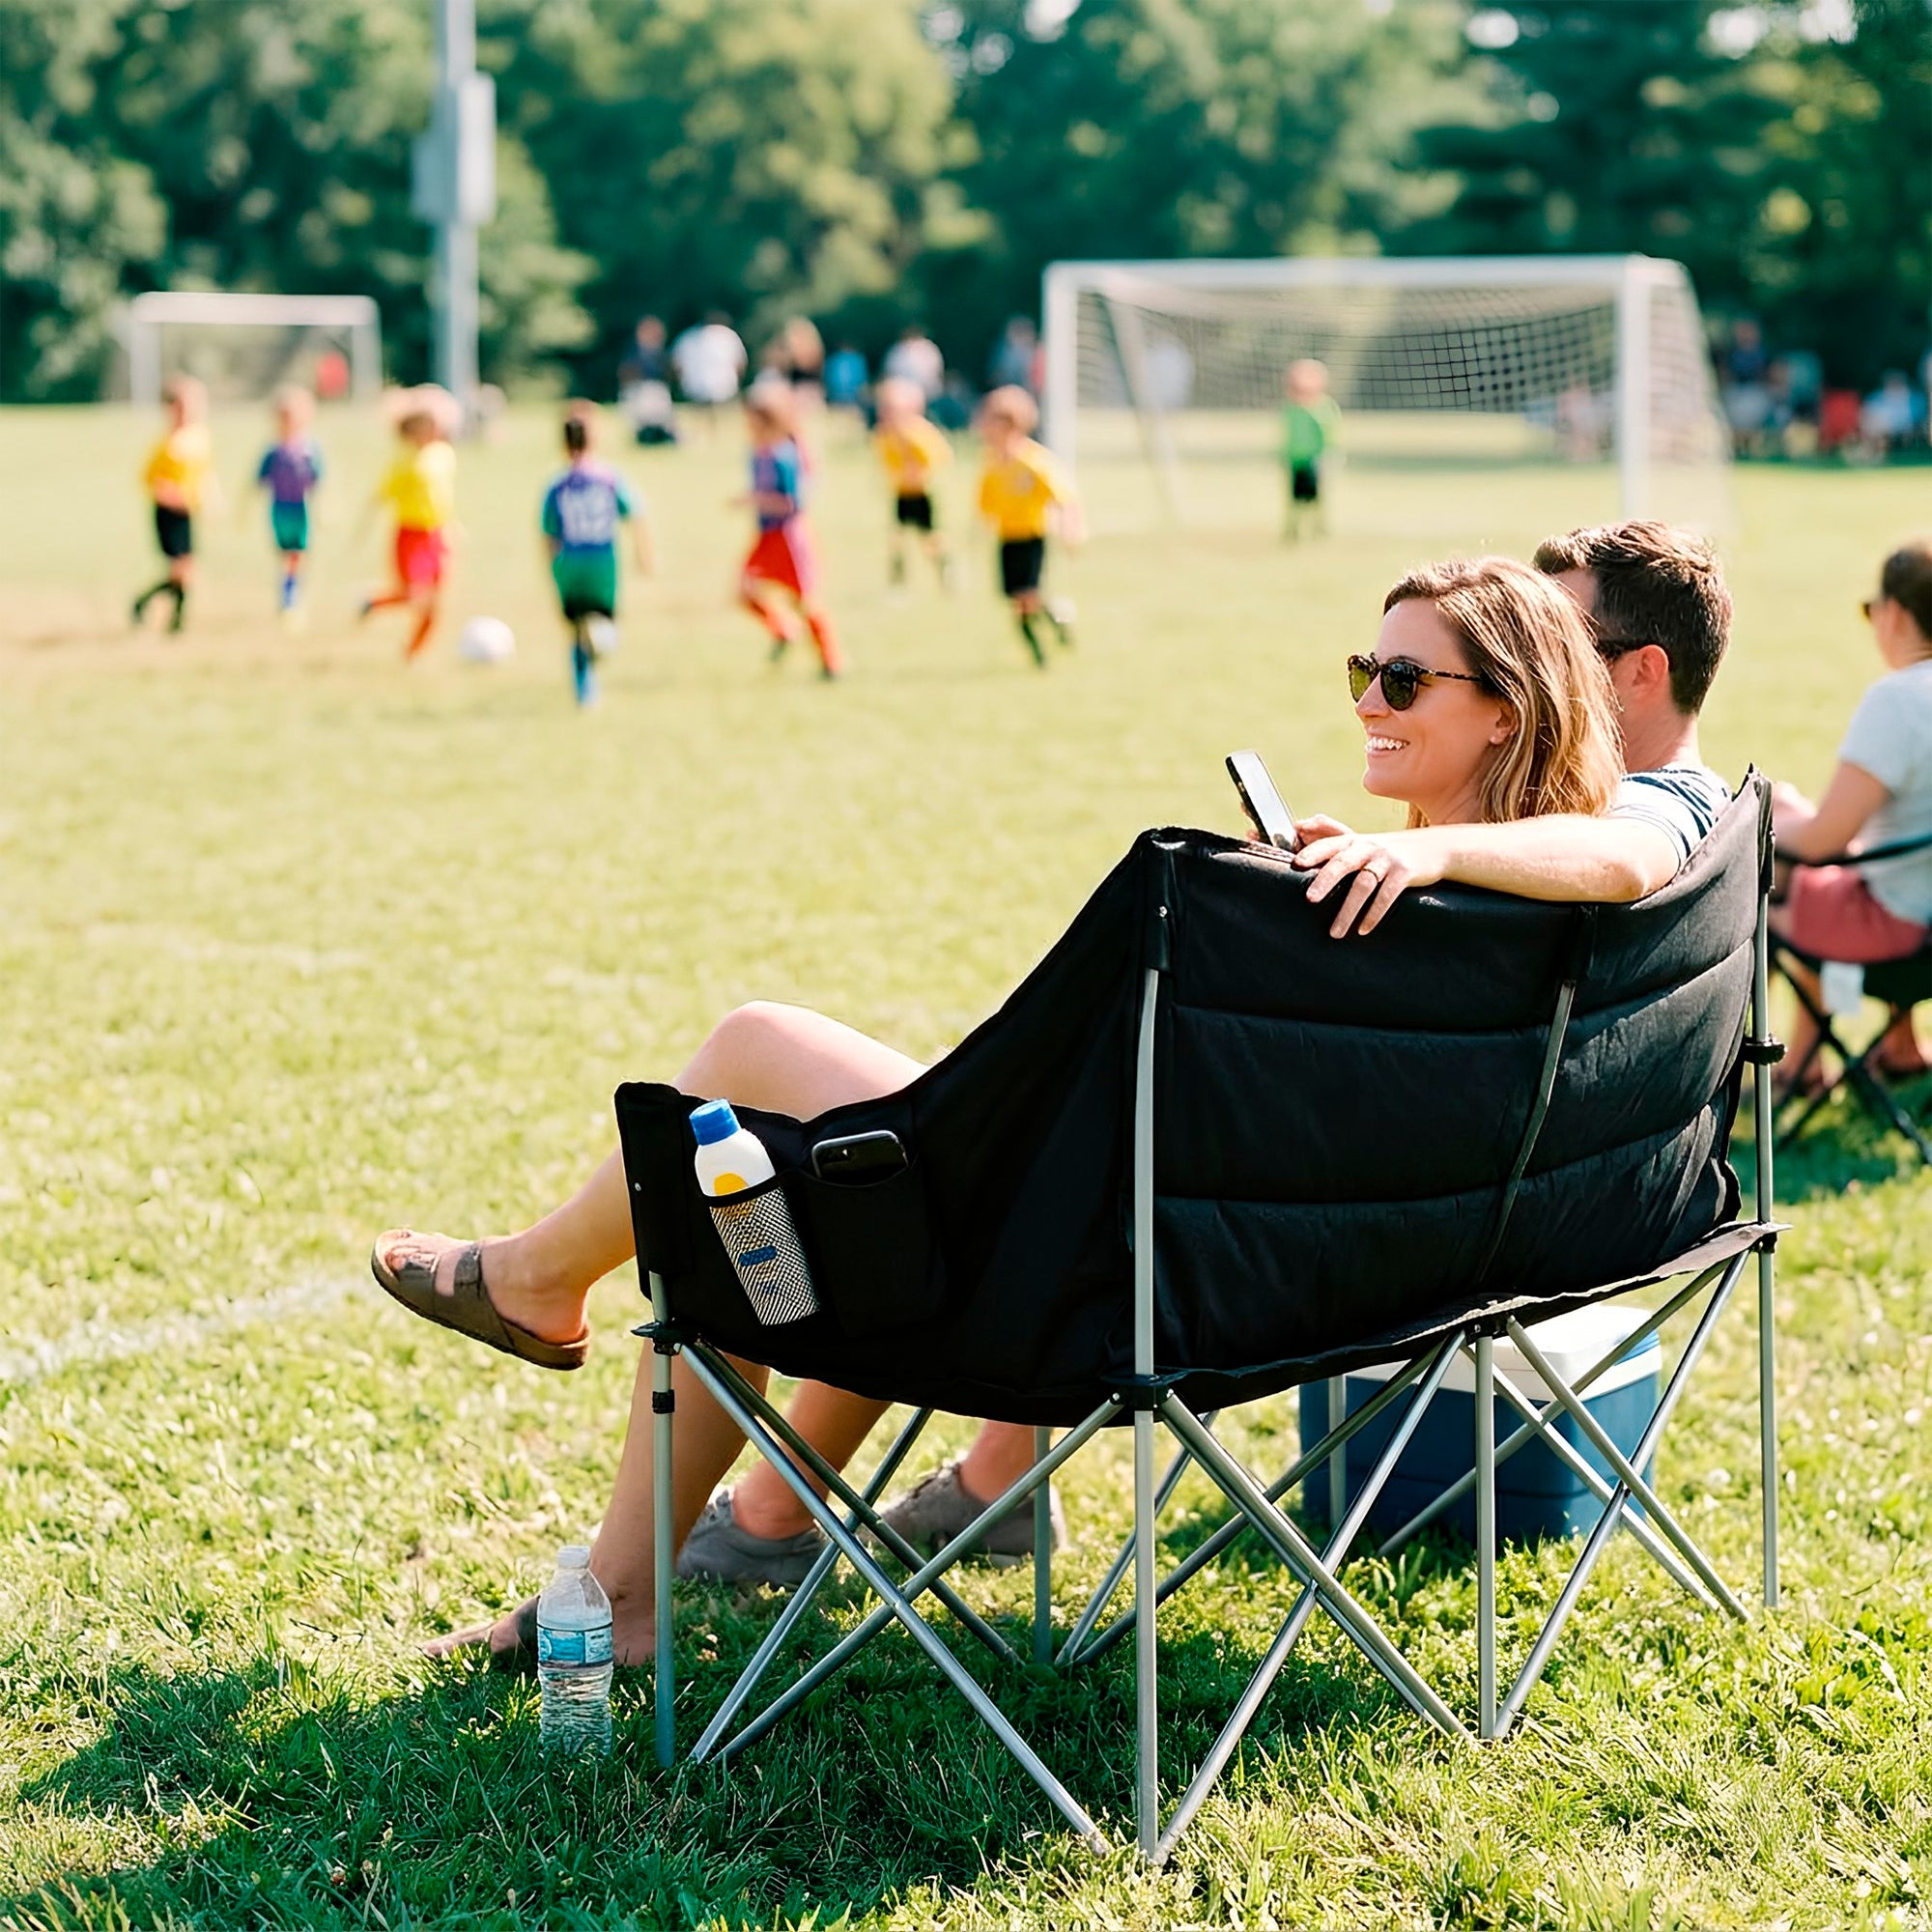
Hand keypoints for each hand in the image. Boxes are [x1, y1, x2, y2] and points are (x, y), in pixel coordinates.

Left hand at [1292, 827, 1442, 937]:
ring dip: (1348, 911)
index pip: (1330, 844)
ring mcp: (1388, 859)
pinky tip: (1363, 930)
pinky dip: (1374, 914)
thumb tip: (1299, 826)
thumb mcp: (1365, 843)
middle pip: (1343, 862)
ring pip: (1363, 884)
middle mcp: (1369, 847)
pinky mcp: (1406, 872)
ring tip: (1335, 933)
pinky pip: (1387, 895)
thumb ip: (1335, 841)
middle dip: (1325, 881)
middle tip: (1310, 899)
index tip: (1296, 865)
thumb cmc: (1390, 851)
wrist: (1436, 847)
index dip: (1313, 852)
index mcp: (1355, 841)